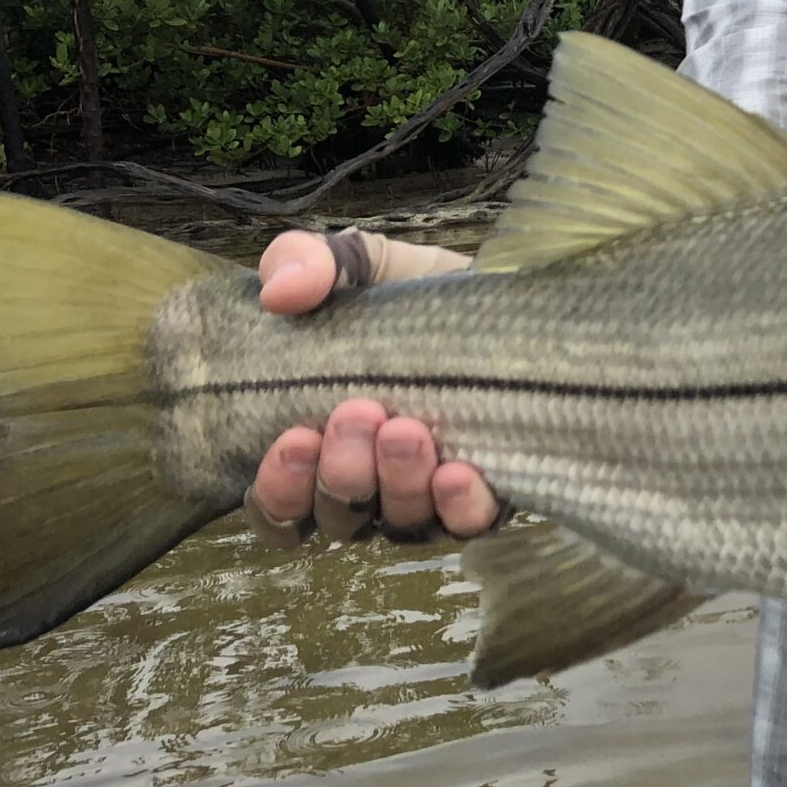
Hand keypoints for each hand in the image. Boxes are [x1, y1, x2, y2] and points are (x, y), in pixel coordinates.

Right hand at [242, 229, 500, 544]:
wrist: (509, 292)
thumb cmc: (416, 294)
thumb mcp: (361, 264)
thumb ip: (309, 263)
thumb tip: (278, 293)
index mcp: (319, 446)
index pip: (277, 506)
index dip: (277, 488)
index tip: (291, 437)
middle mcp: (369, 484)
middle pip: (337, 517)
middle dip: (340, 473)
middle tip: (356, 414)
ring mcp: (427, 496)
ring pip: (399, 523)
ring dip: (397, 483)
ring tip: (407, 429)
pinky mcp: (489, 495)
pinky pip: (468, 523)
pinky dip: (460, 507)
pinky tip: (459, 473)